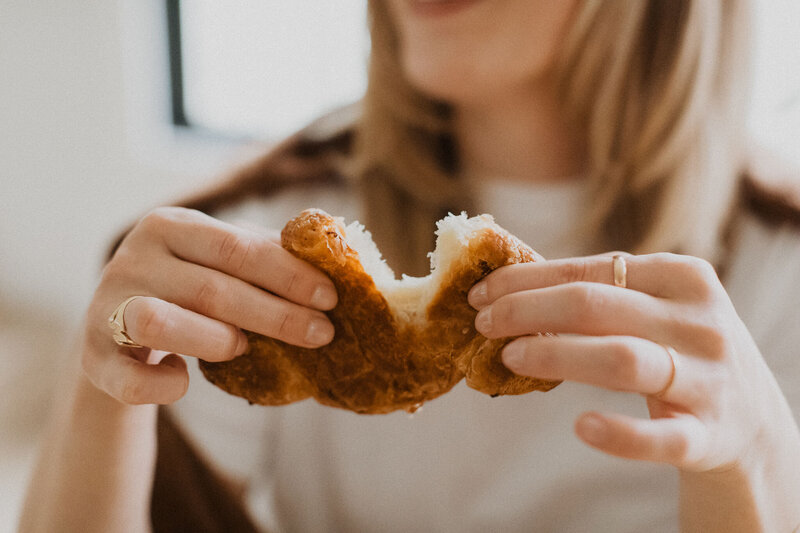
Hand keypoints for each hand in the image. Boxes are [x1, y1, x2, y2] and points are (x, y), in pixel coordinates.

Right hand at [82, 207, 337, 404]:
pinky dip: (166, 385)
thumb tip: (336, 250)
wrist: (117, 331)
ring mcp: (106, 308)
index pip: (237, 247)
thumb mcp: (220, 262)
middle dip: (276, 315)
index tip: (331, 298)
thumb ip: (267, 253)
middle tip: (322, 335)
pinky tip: (184, 380)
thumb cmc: (188, 290)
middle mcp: (132, 259)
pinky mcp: (93, 358)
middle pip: (212, 289)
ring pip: (163, 323)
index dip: (288, 274)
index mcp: (169, 225)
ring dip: (215, 340)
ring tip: (243, 347)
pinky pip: (133, 381)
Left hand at [468, 252, 783, 472]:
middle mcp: (698, 322)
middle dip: (527, 310)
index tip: (480, 293)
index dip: (526, 280)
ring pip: (622, 359)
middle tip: (483, 323)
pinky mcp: (707, 435)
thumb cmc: (678, 348)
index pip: (589, 269)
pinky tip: (581, 426)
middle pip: (596, 306)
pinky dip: (619, 434)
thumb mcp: (655, 307)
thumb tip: (507, 288)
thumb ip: (598, 293)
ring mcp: (707, 379)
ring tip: (509, 357)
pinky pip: (661, 438)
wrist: (752, 419)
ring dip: (556, 356)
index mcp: (682, 276)